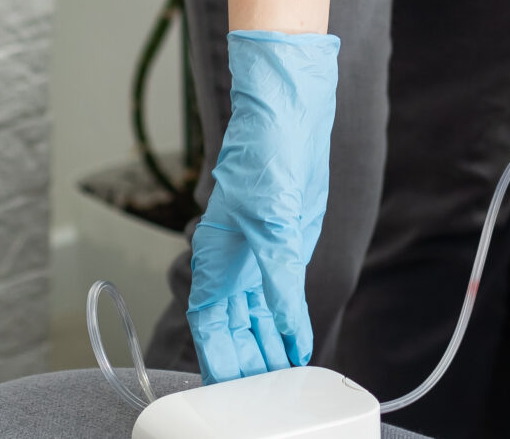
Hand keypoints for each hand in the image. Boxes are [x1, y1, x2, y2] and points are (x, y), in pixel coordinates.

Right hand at [187, 31, 338, 381]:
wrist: (289, 116)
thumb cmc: (264, 157)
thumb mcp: (274, 225)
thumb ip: (280, 281)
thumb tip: (288, 329)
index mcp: (216, 259)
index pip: (211, 325)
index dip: (219, 360)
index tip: (232, 390)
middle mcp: (233, 263)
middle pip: (233, 329)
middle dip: (248, 362)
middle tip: (268, 394)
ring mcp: (258, 256)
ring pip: (257, 317)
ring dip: (269, 348)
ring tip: (284, 379)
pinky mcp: (284, 246)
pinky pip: (282, 298)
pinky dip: (289, 324)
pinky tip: (299, 345)